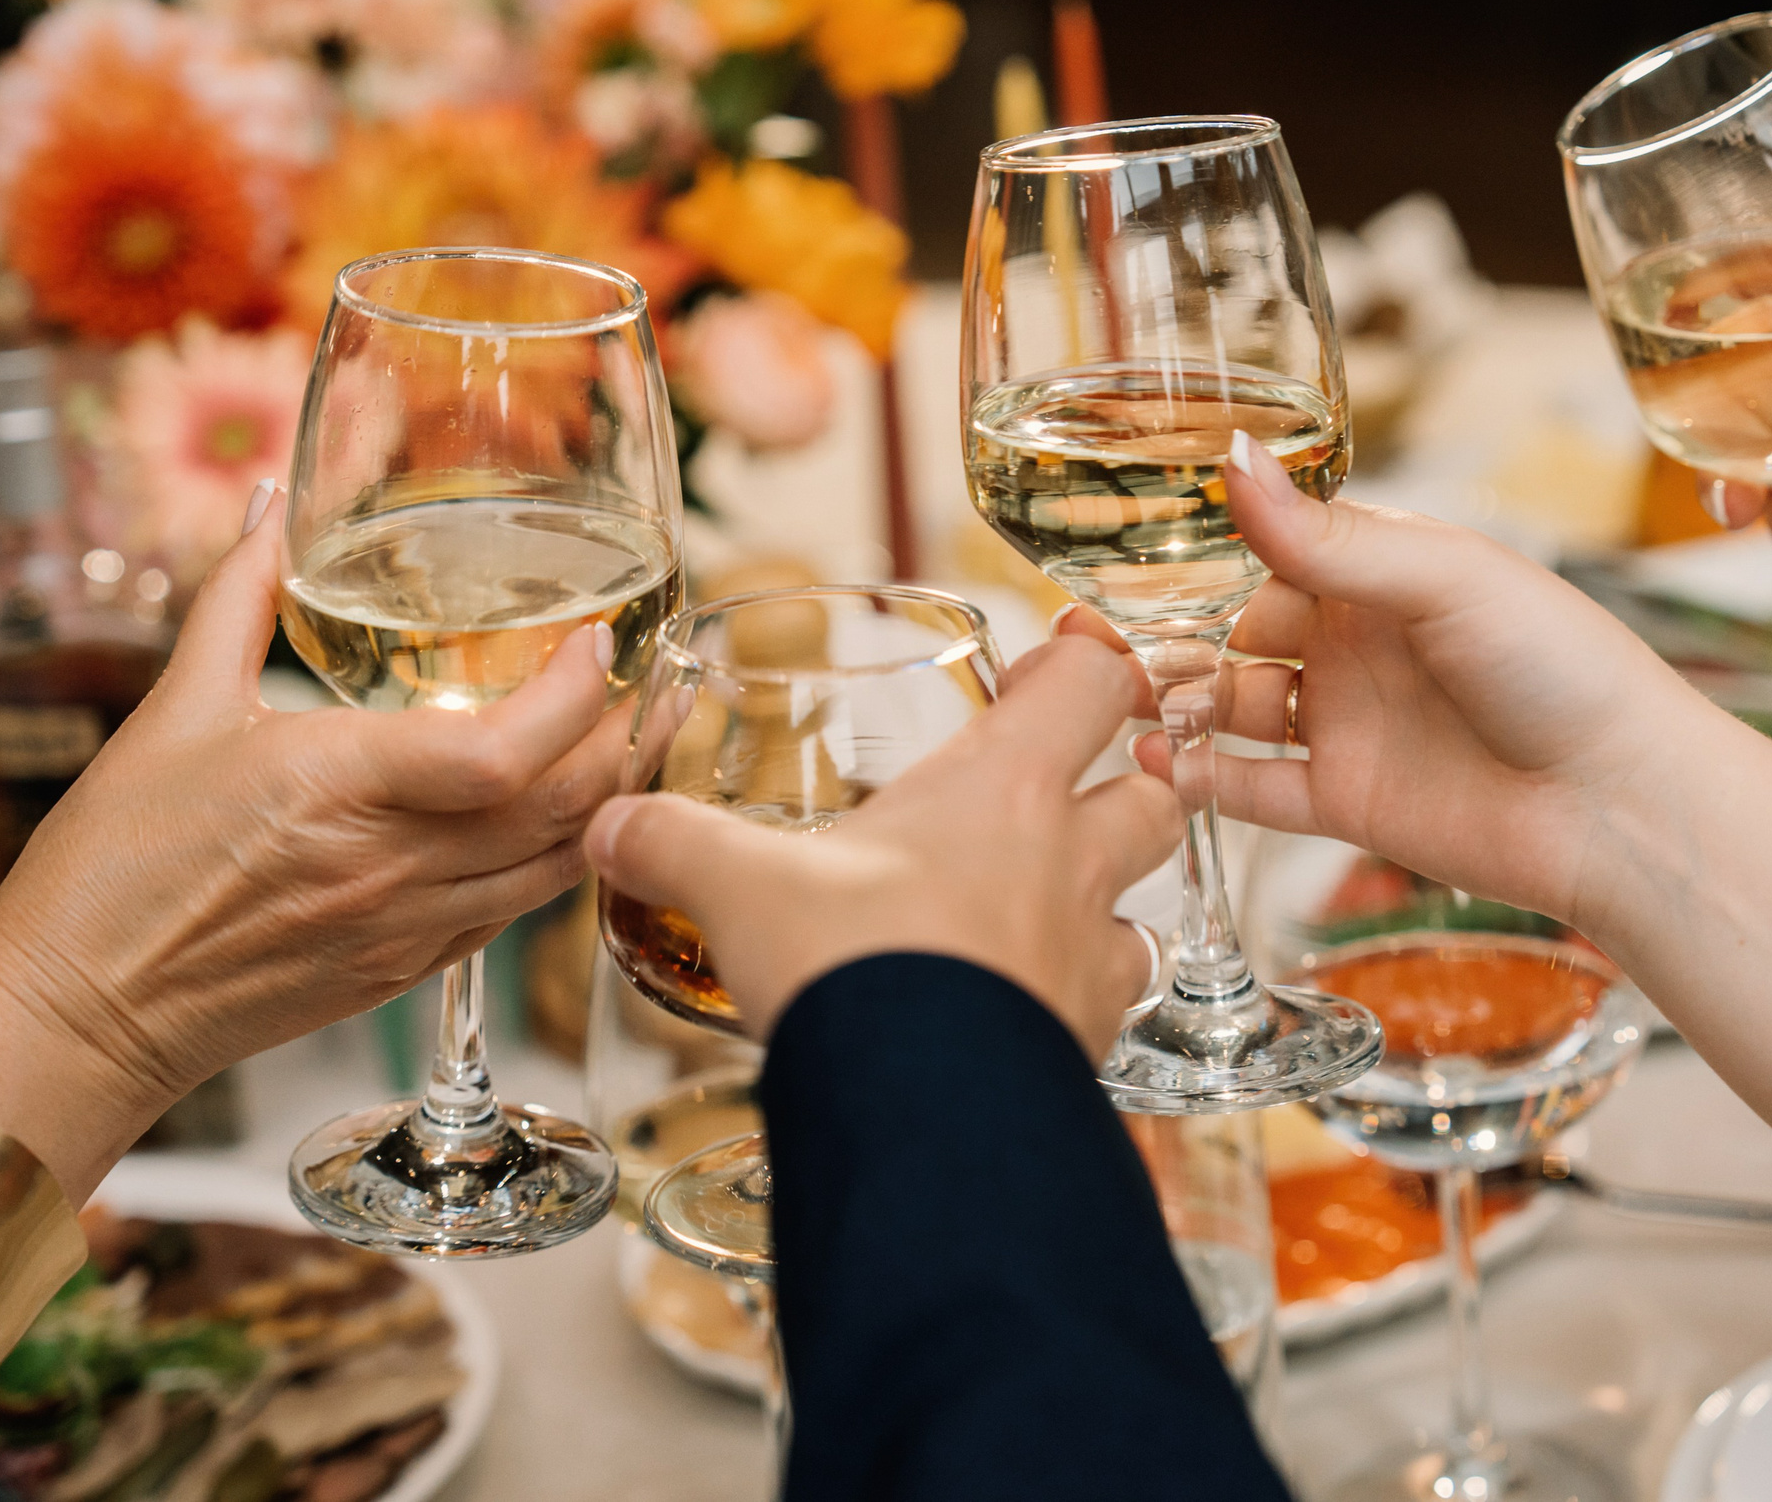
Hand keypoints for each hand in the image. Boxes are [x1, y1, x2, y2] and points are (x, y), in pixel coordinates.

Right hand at [0, 485, 627, 1201]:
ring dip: (617, 799)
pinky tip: (581, 813)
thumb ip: (234, 599)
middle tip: (664, 678)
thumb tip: (266, 506)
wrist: (80, 1013)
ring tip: (647, 734)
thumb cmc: (113, 869)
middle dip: (631, 738)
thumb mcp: (172, 712)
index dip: (574, 697)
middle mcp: (391, 864)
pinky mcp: (410, 969)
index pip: (505, 753)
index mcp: (338, 788)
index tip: (599, 643)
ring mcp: (409, 925)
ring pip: (560, 863)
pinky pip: (521, 909)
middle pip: (564, 806)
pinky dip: (567, 856)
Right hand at [584, 636, 1179, 1051]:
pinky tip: (1025, 1006)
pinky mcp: (1090, 1041)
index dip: (1089, 661)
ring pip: (1150, 904)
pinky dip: (1081, 996)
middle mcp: (1072, 861)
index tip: (1054, 665)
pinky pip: (1114, 1004)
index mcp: (1006, 789)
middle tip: (1071, 788)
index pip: (1094, 683)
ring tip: (1048, 907)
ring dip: (1112, 898)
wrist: (915, 1110)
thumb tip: (611, 827)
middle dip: (1132, 781)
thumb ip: (674, 842)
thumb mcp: (742, 886)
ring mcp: (1092, 956)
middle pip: (1159, 792)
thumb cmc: (850, 965)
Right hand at [1070, 433, 1719, 924]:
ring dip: (1176, 704)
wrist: (1621, 803)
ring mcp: (1350, 725)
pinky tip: (1156, 761)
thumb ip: (1327, 536)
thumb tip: (1234, 458)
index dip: (1196, 554)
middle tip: (1089, 639)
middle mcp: (1357, 645)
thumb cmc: (1563, 668)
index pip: (1267, 552)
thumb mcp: (1442, 578)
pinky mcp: (1349, 803)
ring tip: (1113, 700)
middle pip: (1234, 632)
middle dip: (1166, 635)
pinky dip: (1202, 780)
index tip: (1120, 550)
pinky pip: (1256, 790)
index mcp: (1382, 574)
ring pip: (1234, 710)